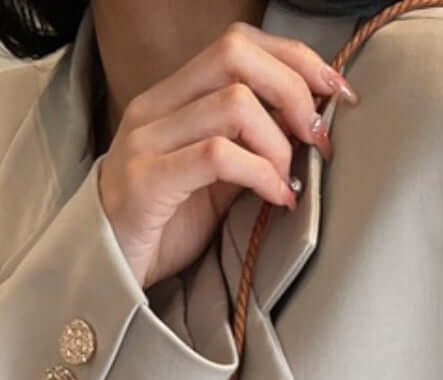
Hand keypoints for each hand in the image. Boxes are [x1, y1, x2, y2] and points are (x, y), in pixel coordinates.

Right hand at [97, 20, 359, 289]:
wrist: (106, 273)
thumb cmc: (163, 227)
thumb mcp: (215, 182)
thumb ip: (250, 148)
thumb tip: (305, 129)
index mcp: (172, 97)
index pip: (237, 43)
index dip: (294, 59)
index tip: (335, 92)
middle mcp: (156, 107)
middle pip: (236, 55)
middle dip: (293, 90)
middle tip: (317, 137)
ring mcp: (147, 141)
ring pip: (233, 103)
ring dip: (279, 142)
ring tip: (288, 180)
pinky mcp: (147, 181)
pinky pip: (217, 156)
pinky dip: (261, 174)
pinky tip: (277, 199)